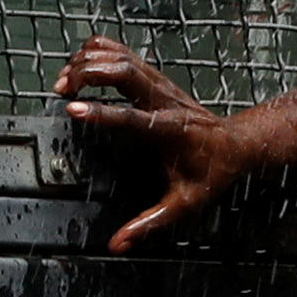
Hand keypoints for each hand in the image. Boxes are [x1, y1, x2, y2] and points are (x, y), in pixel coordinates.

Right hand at [54, 38, 241, 249]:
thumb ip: (149, 223)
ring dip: (89, 60)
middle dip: (88, 72)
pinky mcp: (155, 76)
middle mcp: (164, 100)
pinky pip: (124, 52)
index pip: (131, 117)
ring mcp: (160, 83)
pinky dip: (99, 51)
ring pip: (122, 55)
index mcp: (169, 131)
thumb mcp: (185, 204)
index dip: (101, 112)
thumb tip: (117, 245)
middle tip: (61, 89)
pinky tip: (81, 65)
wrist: (236, 144)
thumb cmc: (211, 172)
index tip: (71, 109)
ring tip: (64, 79)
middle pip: (124, 70)